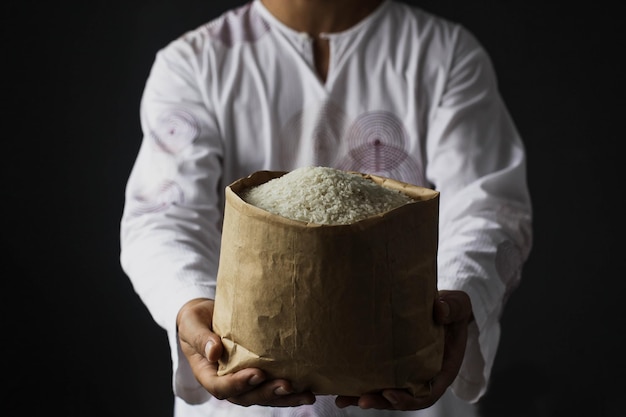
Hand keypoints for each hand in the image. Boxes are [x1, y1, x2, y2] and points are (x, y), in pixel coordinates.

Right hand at [176, 298, 315, 406]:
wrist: (203, 317)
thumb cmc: (195, 320)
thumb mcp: (192, 325)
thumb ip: (201, 338)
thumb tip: (214, 351)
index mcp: (207, 374)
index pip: (221, 387)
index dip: (239, 384)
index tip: (257, 374)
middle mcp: (226, 381)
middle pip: (246, 396)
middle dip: (268, 393)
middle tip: (287, 385)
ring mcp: (242, 380)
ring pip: (263, 395)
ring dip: (284, 398)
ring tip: (306, 394)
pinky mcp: (256, 373)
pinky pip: (271, 385)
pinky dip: (289, 390)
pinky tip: (308, 387)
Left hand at [334, 290, 472, 410]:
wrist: (441, 307)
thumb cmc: (452, 308)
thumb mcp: (457, 305)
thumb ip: (452, 308)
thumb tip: (440, 310)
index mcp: (441, 370)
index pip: (426, 394)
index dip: (409, 399)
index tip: (390, 393)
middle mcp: (422, 376)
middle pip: (401, 399)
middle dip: (381, 402)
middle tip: (361, 400)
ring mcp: (405, 373)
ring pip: (384, 393)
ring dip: (363, 398)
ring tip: (342, 400)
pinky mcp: (390, 365)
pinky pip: (375, 379)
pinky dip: (358, 385)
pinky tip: (339, 386)